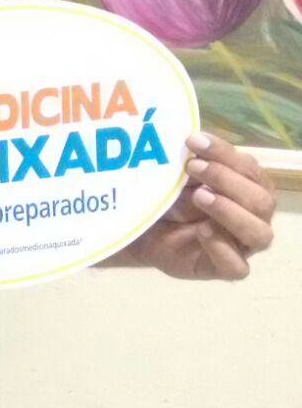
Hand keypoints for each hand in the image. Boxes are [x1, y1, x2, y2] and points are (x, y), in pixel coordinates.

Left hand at [122, 132, 276, 279]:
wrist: (145, 230)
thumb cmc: (173, 199)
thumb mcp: (182, 176)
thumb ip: (196, 161)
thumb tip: (195, 140)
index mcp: (251, 188)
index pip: (252, 169)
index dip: (225, 154)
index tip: (194, 141)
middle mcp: (255, 217)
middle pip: (262, 201)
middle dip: (227, 180)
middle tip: (192, 168)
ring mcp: (242, 245)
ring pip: (260, 234)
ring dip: (231, 212)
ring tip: (199, 196)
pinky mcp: (224, 268)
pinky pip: (237, 267)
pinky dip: (222, 248)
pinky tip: (203, 231)